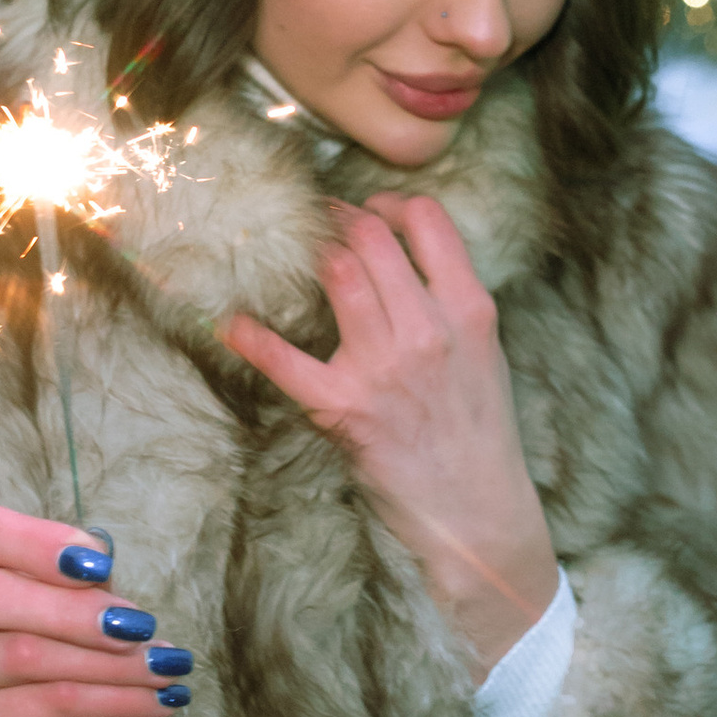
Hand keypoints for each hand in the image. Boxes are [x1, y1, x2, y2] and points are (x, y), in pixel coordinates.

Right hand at [0, 505, 191, 716]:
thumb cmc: (56, 672)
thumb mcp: (77, 615)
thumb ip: (80, 583)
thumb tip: (101, 557)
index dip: (38, 543)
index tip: (100, 564)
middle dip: (72, 608)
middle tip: (138, 624)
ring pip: (21, 654)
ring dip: (108, 660)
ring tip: (164, 666)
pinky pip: (48, 703)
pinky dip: (114, 699)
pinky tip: (157, 701)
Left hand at [222, 194, 557, 678]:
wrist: (477, 513)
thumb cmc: (478, 432)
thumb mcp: (485, 355)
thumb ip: (450, 303)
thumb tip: (403, 257)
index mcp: (469, 311)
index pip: (427, 221)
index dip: (389, 203)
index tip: (370, 208)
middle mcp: (428, 330)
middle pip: (370, 238)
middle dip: (337, 219)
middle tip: (318, 220)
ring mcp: (384, 367)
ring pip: (334, 274)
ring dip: (307, 255)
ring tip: (289, 251)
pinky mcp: (343, 408)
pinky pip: (284, 360)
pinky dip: (251, 337)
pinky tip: (231, 323)